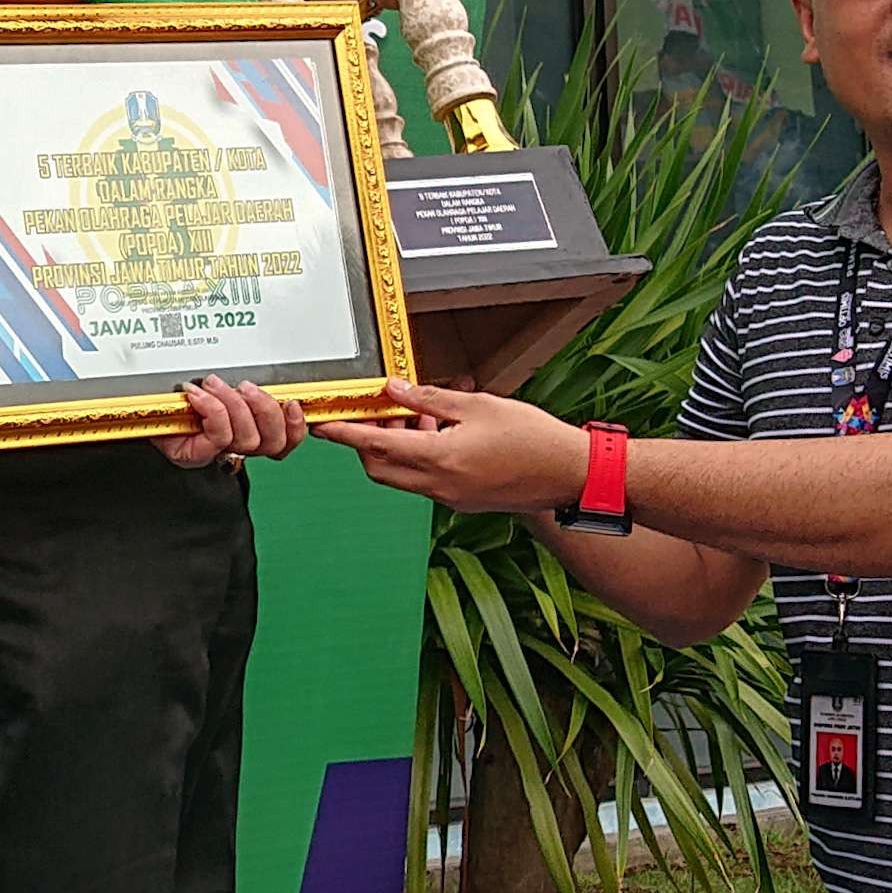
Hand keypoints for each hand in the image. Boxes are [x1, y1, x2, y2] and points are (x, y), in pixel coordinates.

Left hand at [155, 376, 309, 468]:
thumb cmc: (178, 394)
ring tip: (214, 385)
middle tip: (246, 386)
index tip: (293, 403)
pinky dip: (212, 409)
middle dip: (265, 409)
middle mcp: (235, 447)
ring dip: (234, 406)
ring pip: (246, 439)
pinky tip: (198, 395)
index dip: (297, 426)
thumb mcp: (218, 384)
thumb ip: (244, 386)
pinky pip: (217, 436)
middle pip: (273, 442)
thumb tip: (266, 377)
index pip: (285, 441)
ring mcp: (214, 453)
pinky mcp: (194, 455)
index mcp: (249, 430)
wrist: (138, 406)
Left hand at [308, 377, 590, 514]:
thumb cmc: (532, 436)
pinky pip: (424, 482)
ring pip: (401, 477)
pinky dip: (418, 459)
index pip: (376, 446)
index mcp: (440, 460)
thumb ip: (430, 399)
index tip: (321, 426)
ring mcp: (450, 498)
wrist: (570, 475)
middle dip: (367, 443)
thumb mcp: (478, 405)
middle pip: (380, 468)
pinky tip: (438, 433)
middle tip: (376, 413)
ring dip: (396, 449)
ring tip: (416, 417)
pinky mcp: (462, 501)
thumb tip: (394, 390)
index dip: (344, 434)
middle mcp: (439, 486)